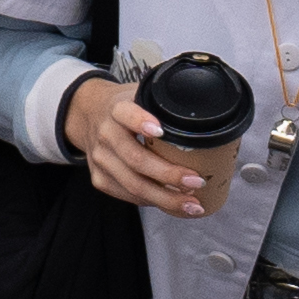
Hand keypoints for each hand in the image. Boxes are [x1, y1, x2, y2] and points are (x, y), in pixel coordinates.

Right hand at [61, 66, 224, 215]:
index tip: (160, 131)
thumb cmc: (124, 106)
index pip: (125, 113)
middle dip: (169, 174)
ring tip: (192, 204)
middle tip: (197, 181)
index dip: (141, 122)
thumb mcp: (140, 92)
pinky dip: (153, 202)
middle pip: (136, 159)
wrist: (88, 114)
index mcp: (116, 108)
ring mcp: (101, 158)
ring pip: (133, 184)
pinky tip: (173, 205)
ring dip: (166, 198)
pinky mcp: (99, 178)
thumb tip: (209, 109)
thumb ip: (165, 99)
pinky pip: (128, 196)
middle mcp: (106, 134)